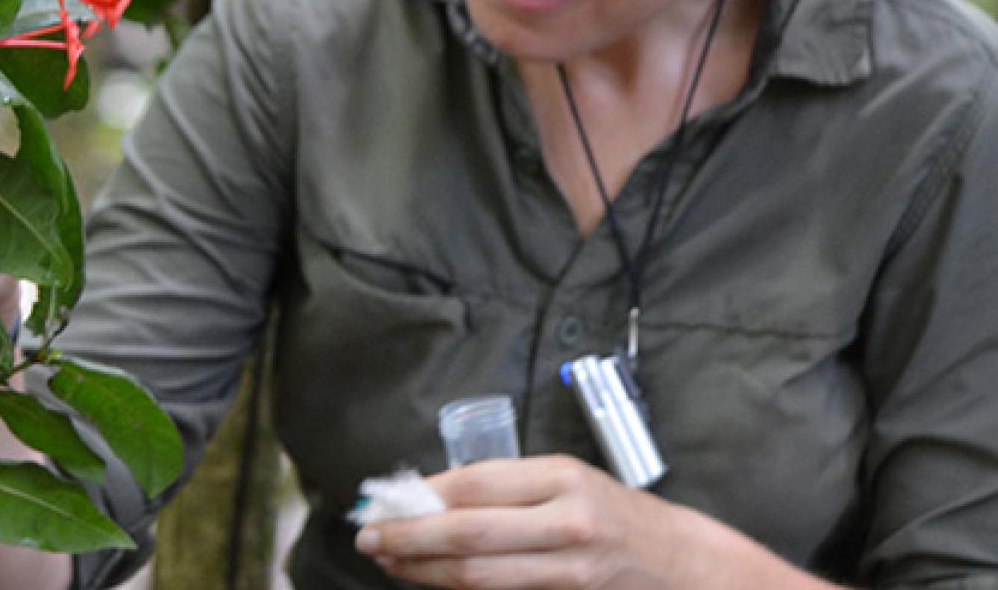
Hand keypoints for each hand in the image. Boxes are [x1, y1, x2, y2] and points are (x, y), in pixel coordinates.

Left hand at [354, 455, 684, 589]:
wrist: (687, 566)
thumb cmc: (620, 517)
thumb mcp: (572, 482)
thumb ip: (512, 487)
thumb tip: (437, 496)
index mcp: (563, 476)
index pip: (477, 483)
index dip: (424, 494)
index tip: (387, 499)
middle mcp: (567, 520)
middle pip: (469, 532)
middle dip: (410, 537)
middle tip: (370, 537)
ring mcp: (571, 568)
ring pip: (479, 575)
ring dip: (425, 570)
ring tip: (390, 563)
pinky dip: (463, 589)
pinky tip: (435, 582)